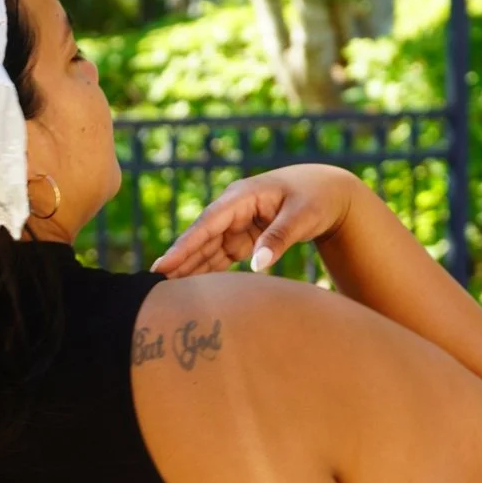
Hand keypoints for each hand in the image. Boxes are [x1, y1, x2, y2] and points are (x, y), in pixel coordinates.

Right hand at [149, 163, 358, 277]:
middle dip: (179, 259)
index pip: (208, 223)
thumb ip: (278, 238)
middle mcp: (233, 209)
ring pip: (207, 249)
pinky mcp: (243, 237)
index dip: (185, 245)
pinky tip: (191, 288)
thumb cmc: (315, 198)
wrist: (328, 191)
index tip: (164, 264)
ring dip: (189, 268)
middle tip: (153, 283)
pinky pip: (220, 256)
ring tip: (165, 291)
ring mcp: (236, 224)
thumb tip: (257, 266)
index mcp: (242, 196)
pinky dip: (207, 271)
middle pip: (201, 238)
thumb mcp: (302, 215)